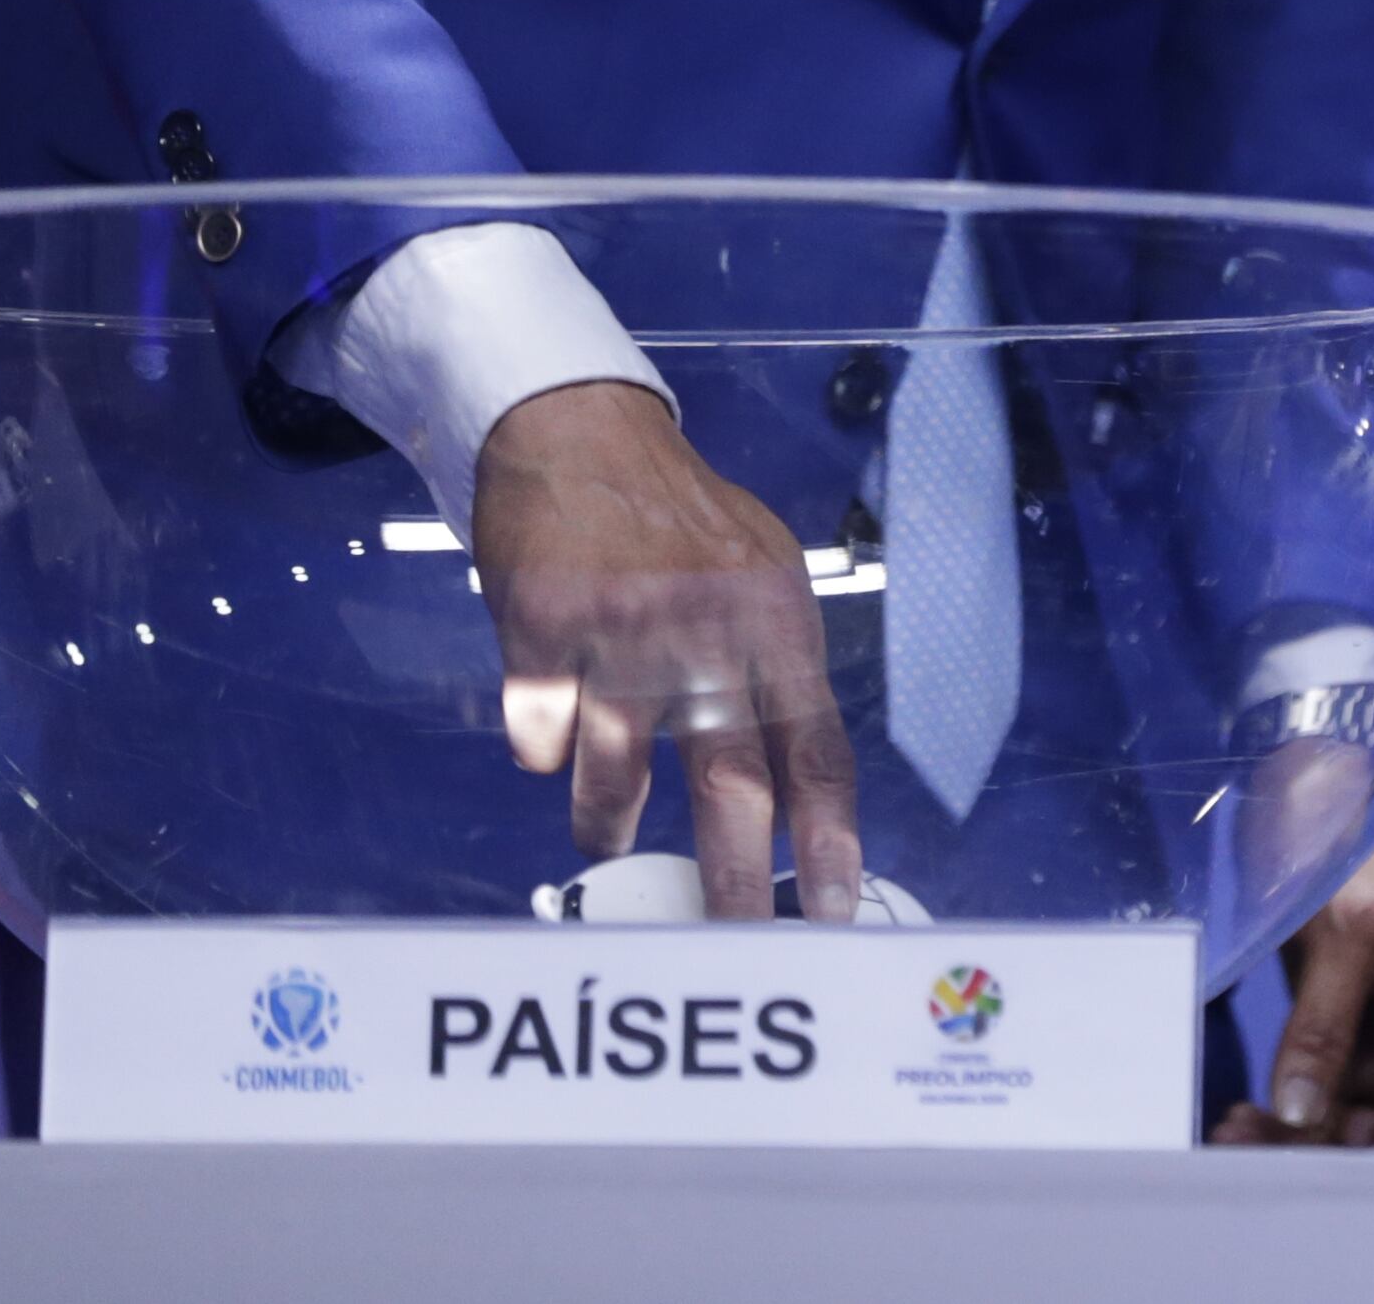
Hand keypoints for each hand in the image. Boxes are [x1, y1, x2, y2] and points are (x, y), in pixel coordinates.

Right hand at [473, 379, 860, 923]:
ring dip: (607, 822)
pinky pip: (541, 737)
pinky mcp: (543, 629)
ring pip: (615, 776)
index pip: (818, 748)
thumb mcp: (760, 571)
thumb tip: (801, 792)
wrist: (577, 428)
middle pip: (731, 781)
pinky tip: (551, 723)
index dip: (828, 838)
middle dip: (732, 879)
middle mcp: (706, 630)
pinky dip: (544, 750)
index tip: (832, 909)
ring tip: (605, 834)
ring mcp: (621, 631)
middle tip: (729, 944)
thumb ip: (778, 670)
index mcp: (775, 621)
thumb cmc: (677, 515)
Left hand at [1214, 789, 1373, 1147]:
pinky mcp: (1345, 1013)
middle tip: (1242, 1148)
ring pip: (1349, 1110)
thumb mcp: (1348, 924)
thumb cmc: (1360, 830)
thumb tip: (1300, 1114)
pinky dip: (1286, 1102)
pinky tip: (1244, 1111)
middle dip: (1321, 1147)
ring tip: (1230, 1132)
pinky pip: (1322, 1079)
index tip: (1306, 1180)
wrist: (1332, 770)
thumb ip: (1326, 1024)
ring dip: (1294, 1131)